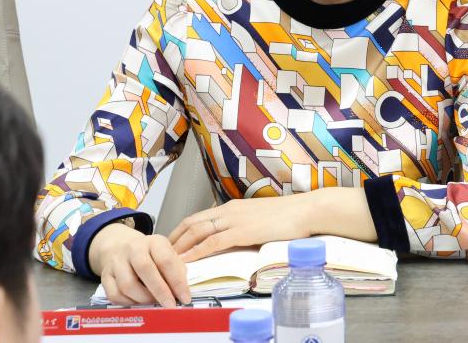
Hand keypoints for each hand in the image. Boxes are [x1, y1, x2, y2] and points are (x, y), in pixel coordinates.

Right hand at [88, 222, 190, 306]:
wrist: (118, 244)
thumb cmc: (148, 253)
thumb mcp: (166, 253)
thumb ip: (176, 269)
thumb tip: (182, 291)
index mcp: (154, 241)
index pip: (166, 260)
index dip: (177, 282)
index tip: (185, 298)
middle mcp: (134, 248)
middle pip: (145, 269)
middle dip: (160, 291)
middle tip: (170, 305)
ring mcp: (117, 261)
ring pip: (127, 284)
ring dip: (143, 299)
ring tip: (154, 303)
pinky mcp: (105, 275)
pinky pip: (114, 295)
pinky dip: (128, 303)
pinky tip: (138, 302)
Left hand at [169, 187, 376, 261]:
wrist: (306, 211)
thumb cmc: (289, 216)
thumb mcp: (260, 216)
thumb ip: (244, 223)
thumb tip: (236, 235)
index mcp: (233, 206)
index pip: (199, 216)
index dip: (182, 229)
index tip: (171, 242)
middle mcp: (229, 210)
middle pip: (192, 222)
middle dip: (174, 238)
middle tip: (161, 252)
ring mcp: (235, 219)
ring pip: (198, 232)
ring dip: (181, 247)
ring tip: (167, 259)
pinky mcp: (242, 231)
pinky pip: (213, 242)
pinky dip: (197, 252)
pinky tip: (188, 261)